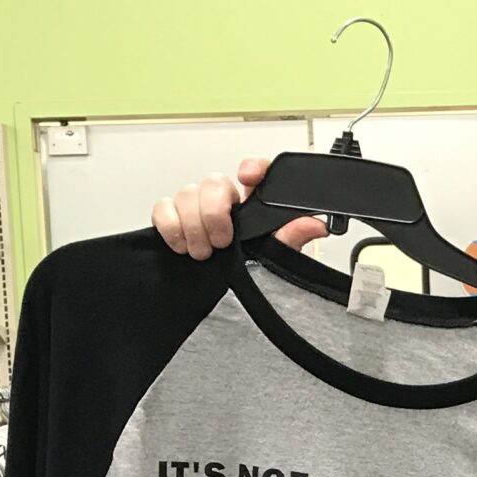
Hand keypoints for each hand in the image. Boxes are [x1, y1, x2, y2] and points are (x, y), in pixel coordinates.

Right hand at [150, 155, 326, 260]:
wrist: (226, 309)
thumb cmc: (250, 276)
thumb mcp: (275, 260)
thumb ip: (291, 239)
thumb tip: (314, 225)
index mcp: (252, 205)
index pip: (254, 171)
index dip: (251, 167)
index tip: (248, 178)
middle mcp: (223, 203)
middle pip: (213, 182)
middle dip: (214, 213)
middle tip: (222, 242)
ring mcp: (196, 211)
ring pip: (186, 193)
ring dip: (193, 224)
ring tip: (203, 252)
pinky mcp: (172, 222)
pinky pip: (162, 208)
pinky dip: (169, 225)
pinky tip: (181, 245)